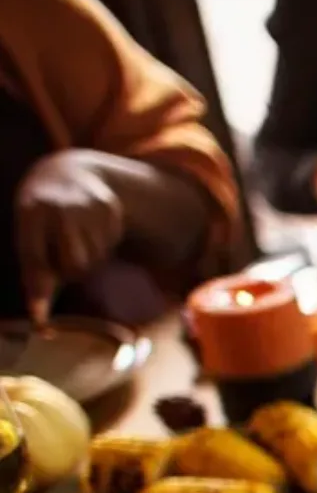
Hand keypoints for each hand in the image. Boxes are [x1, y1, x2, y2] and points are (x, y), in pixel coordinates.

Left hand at [14, 150, 125, 322]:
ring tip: (77, 238)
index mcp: (31, 213)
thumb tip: (39, 319)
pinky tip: (91, 227)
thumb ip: (36, 276)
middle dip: (74, 270)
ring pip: (97, 258)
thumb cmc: (41, 218)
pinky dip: (103, 242)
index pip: (36, 259)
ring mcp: (87, 206)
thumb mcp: (29, 237)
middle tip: (65, 257)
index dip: (39, 288)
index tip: (39, 318)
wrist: (66, 173)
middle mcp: (60, 208)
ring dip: (90, 256)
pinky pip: (112, 244)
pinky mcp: (110, 207)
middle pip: (76, 266)